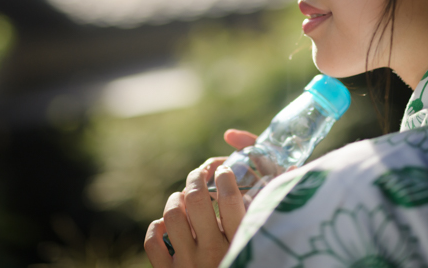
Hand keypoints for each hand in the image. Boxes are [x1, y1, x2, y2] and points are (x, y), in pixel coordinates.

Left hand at [144, 130, 256, 267]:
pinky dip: (157, 228)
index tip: (224, 170)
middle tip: (201, 173)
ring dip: (176, 201)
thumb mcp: (260, 243)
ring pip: (172, 216)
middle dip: (197, 177)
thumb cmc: (253, 263)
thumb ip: (261, 210)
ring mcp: (188, 265)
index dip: (224, 175)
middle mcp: (213, 254)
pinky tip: (168, 225)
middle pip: (196, 199)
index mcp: (240, 244)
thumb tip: (274, 169)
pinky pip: (153, 242)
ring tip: (184, 198)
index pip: (230, 198)